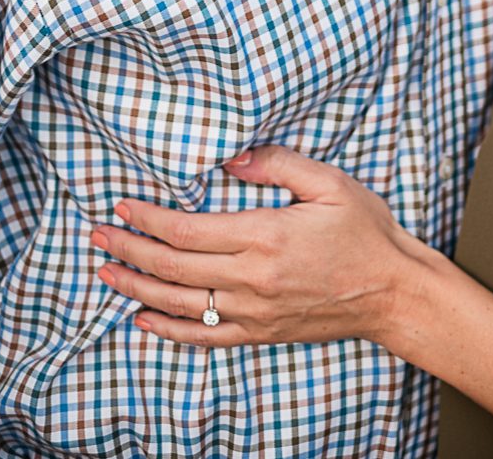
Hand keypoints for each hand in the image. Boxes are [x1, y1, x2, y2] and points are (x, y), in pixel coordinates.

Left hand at [91, 147, 423, 347]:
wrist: (395, 293)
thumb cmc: (365, 232)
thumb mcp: (328, 182)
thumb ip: (276, 163)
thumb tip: (228, 157)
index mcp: (264, 237)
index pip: (186, 230)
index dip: (146, 219)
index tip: (120, 206)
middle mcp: (253, 279)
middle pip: (173, 266)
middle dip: (128, 250)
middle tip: (96, 235)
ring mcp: (255, 312)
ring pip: (180, 303)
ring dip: (136, 287)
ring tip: (105, 272)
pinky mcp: (262, 333)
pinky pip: (205, 336)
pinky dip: (169, 329)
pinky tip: (142, 318)